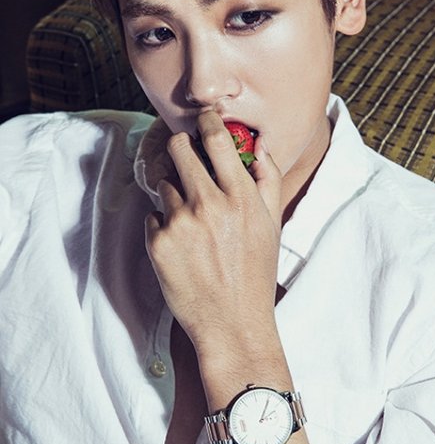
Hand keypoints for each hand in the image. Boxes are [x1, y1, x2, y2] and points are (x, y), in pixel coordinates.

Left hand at [145, 111, 281, 356]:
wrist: (232, 323)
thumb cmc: (255, 273)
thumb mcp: (272, 224)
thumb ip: (267, 179)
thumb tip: (259, 145)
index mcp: (240, 196)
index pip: (216, 139)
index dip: (207, 122)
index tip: (203, 120)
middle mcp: (208, 204)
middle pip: (178, 148)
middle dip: (180, 147)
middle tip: (185, 156)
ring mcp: (179, 222)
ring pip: (164, 183)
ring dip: (174, 192)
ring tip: (192, 221)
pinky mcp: (157, 242)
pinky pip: (153, 215)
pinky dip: (163, 223)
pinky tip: (182, 245)